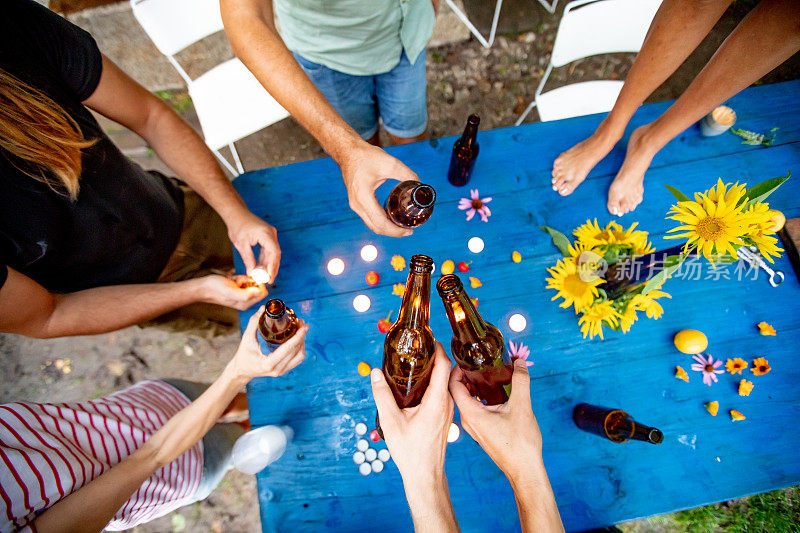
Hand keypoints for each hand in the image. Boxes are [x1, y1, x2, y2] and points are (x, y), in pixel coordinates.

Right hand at [200, 274, 267, 309]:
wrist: (203, 287)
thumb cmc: (215, 289)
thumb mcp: (232, 291)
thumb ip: (247, 294)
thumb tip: (259, 291)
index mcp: (246, 303)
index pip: (263, 293)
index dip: (258, 283)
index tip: (249, 279)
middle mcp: (245, 300)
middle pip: (257, 286)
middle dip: (248, 280)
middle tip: (237, 281)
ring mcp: (241, 294)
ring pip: (250, 281)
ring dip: (242, 278)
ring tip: (232, 281)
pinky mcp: (236, 289)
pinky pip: (243, 280)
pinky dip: (237, 277)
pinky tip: (230, 280)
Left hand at [227, 212, 280, 281]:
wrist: (236, 213)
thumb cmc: (237, 226)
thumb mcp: (241, 245)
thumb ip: (248, 259)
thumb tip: (251, 273)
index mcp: (266, 234)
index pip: (274, 252)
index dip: (272, 265)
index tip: (269, 277)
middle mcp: (271, 234)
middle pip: (276, 254)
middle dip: (272, 268)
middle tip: (269, 281)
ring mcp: (270, 235)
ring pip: (273, 253)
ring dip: (268, 265)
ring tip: (265, 277)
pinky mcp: (267, 237)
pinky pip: (268, 250)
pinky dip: (265, 259)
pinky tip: (261, 268)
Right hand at [229, 305, 308, 379]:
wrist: (241, 371)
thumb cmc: (243, 355)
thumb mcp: (246, 338)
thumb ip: (254, 322)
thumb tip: (263, 308)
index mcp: (268, 363)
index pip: (289, 348)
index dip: (299, 335)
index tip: (304, 325)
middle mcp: (277, 369)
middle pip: (296, 351)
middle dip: (302, 335)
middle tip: (301, 323)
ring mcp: (281, 372)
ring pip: (299, 356)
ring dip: (302, 342)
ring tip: (300, 329)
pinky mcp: (283, 371)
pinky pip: (297, 360)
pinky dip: (300, 349)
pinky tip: (298, 339)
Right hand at [338, 141, 419, 236]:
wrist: (348, 152)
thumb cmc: (366, 156)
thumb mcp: (390, 163)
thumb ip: (406, 174)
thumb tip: (420, 185)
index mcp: (363, 198)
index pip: (381, 223)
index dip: (396, 230)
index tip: (409, 231)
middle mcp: (357, 205)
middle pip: (376, 228)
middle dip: (393, 232)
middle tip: (409, 230)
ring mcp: (355, 205)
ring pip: (372, 224)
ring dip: (387, 229)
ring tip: (402, 226)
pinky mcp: (356, 203)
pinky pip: (369, 218)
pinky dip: (381, 222)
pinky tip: (392, 219)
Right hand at [370, 342, 452, 483]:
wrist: (425, 475)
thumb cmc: (410, 451)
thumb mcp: (390, 421)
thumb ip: (382, 394)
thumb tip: (375, 373)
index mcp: (436, 401)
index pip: (443, 366)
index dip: (437, 348)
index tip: (427, 338)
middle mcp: (446, 403)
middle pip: (446, 371)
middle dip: (434, 356)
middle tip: (418, 347)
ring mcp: (448, 411)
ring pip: (445, 383)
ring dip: (434, 370)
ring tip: (417, 362)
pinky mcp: (446, 417)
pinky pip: (443, 393)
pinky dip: (434, 383)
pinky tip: (419, 385)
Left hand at [448, 359, 542, 481]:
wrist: (524, 470)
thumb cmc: (520, 443)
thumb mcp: (522, 406)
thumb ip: (520, 381)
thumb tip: (520, 362)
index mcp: (470, 413)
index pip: (452, 385)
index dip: (456, 368)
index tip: (466, 356)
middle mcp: (468, 420)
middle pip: (459, 391)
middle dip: (467, 374)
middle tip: (478, 360)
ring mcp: (475, 427)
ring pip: (468, 400)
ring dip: (476, 385)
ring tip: (487, 371)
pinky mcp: (483, 431)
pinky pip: (476, 408)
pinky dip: (482, 396)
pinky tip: (496, 390)